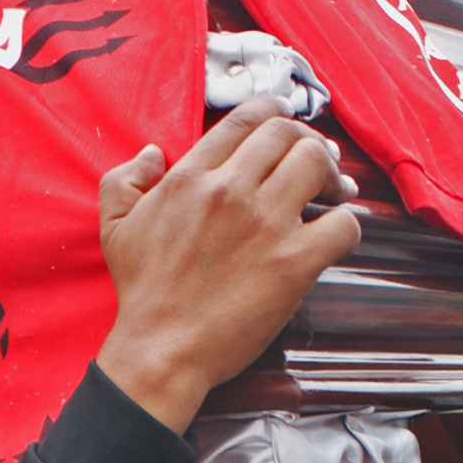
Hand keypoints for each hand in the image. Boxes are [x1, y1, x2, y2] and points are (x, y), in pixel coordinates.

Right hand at [93, 96, 361, 431]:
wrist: (162, 350)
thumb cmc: (142, 293)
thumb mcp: (115, 227)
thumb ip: (126, 179)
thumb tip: (155, 153)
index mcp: (190, 176)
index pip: (247, 118)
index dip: (275, 112)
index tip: (287, 126)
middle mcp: (229, 190)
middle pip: (288, 134)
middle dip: (309, 141)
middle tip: (319, 163)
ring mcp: (265, 224)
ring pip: (317, 165)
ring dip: (333, 175)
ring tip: (335, 193)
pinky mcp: (293, 263)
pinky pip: (343, 224)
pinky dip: (348, 225)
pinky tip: (336, 236)